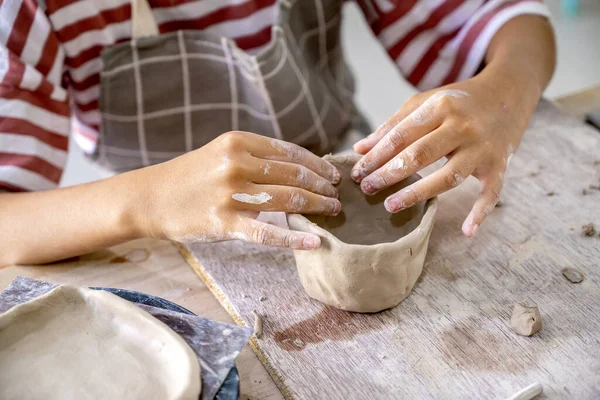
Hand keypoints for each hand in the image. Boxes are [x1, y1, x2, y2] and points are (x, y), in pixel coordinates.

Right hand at [136, 131, 340, 248]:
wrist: (152, 197)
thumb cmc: (192, 175)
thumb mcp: (223, 153)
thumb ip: (258, 157)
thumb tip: (302, 168)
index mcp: (239, 142)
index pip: (291, 152)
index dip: (318, 165)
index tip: (333, 175)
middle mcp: (237, 164)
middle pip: (295, 176)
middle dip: (322, 187)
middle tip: (337, 196)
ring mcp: (230, 194)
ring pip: (287, 200)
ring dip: (317, 207)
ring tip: (332, 211)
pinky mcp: (224, 222)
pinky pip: (267, 233)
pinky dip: (294, 238)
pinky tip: (314, 242)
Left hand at [350, 77, 533, 235]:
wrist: (509, 94)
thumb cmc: (459, 101)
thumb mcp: (426, 102)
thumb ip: (393, 125)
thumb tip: (360, 149)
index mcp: (441, 107)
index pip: (401, 135)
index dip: (376, 156)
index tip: (357, 172)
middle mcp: (462, 127)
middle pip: (420, 155)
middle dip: (389, 174)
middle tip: (366, 188)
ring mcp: (482, 148)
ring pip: (448, 176)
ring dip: (418, 193)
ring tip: (390, 205)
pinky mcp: (499, 165)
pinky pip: (491, 192)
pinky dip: (481, 213)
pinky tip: (467, 231)